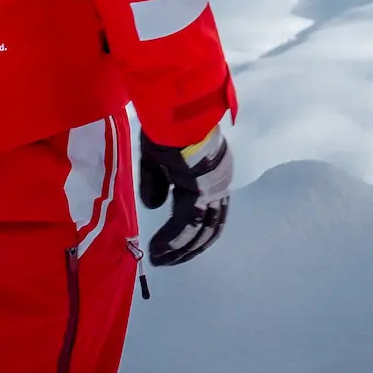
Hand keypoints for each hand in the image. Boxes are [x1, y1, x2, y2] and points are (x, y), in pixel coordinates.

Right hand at [137, 120, 233, 266]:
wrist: (175, 110)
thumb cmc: (167, 128)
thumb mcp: (157, 158)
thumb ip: (157, 182)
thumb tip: (154, 206)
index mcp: (212, 174)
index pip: (210, 212)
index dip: (195, 231)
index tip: (176, 247)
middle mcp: (218, 183)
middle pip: (209, 226)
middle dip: (189, 247)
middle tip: (168, 261)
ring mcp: (212, 188)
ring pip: (199, 229)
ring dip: (180, 249)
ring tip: (160, 260)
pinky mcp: (199, 191)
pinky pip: (186, 224)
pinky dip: (173, 240)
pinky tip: (158, 250)